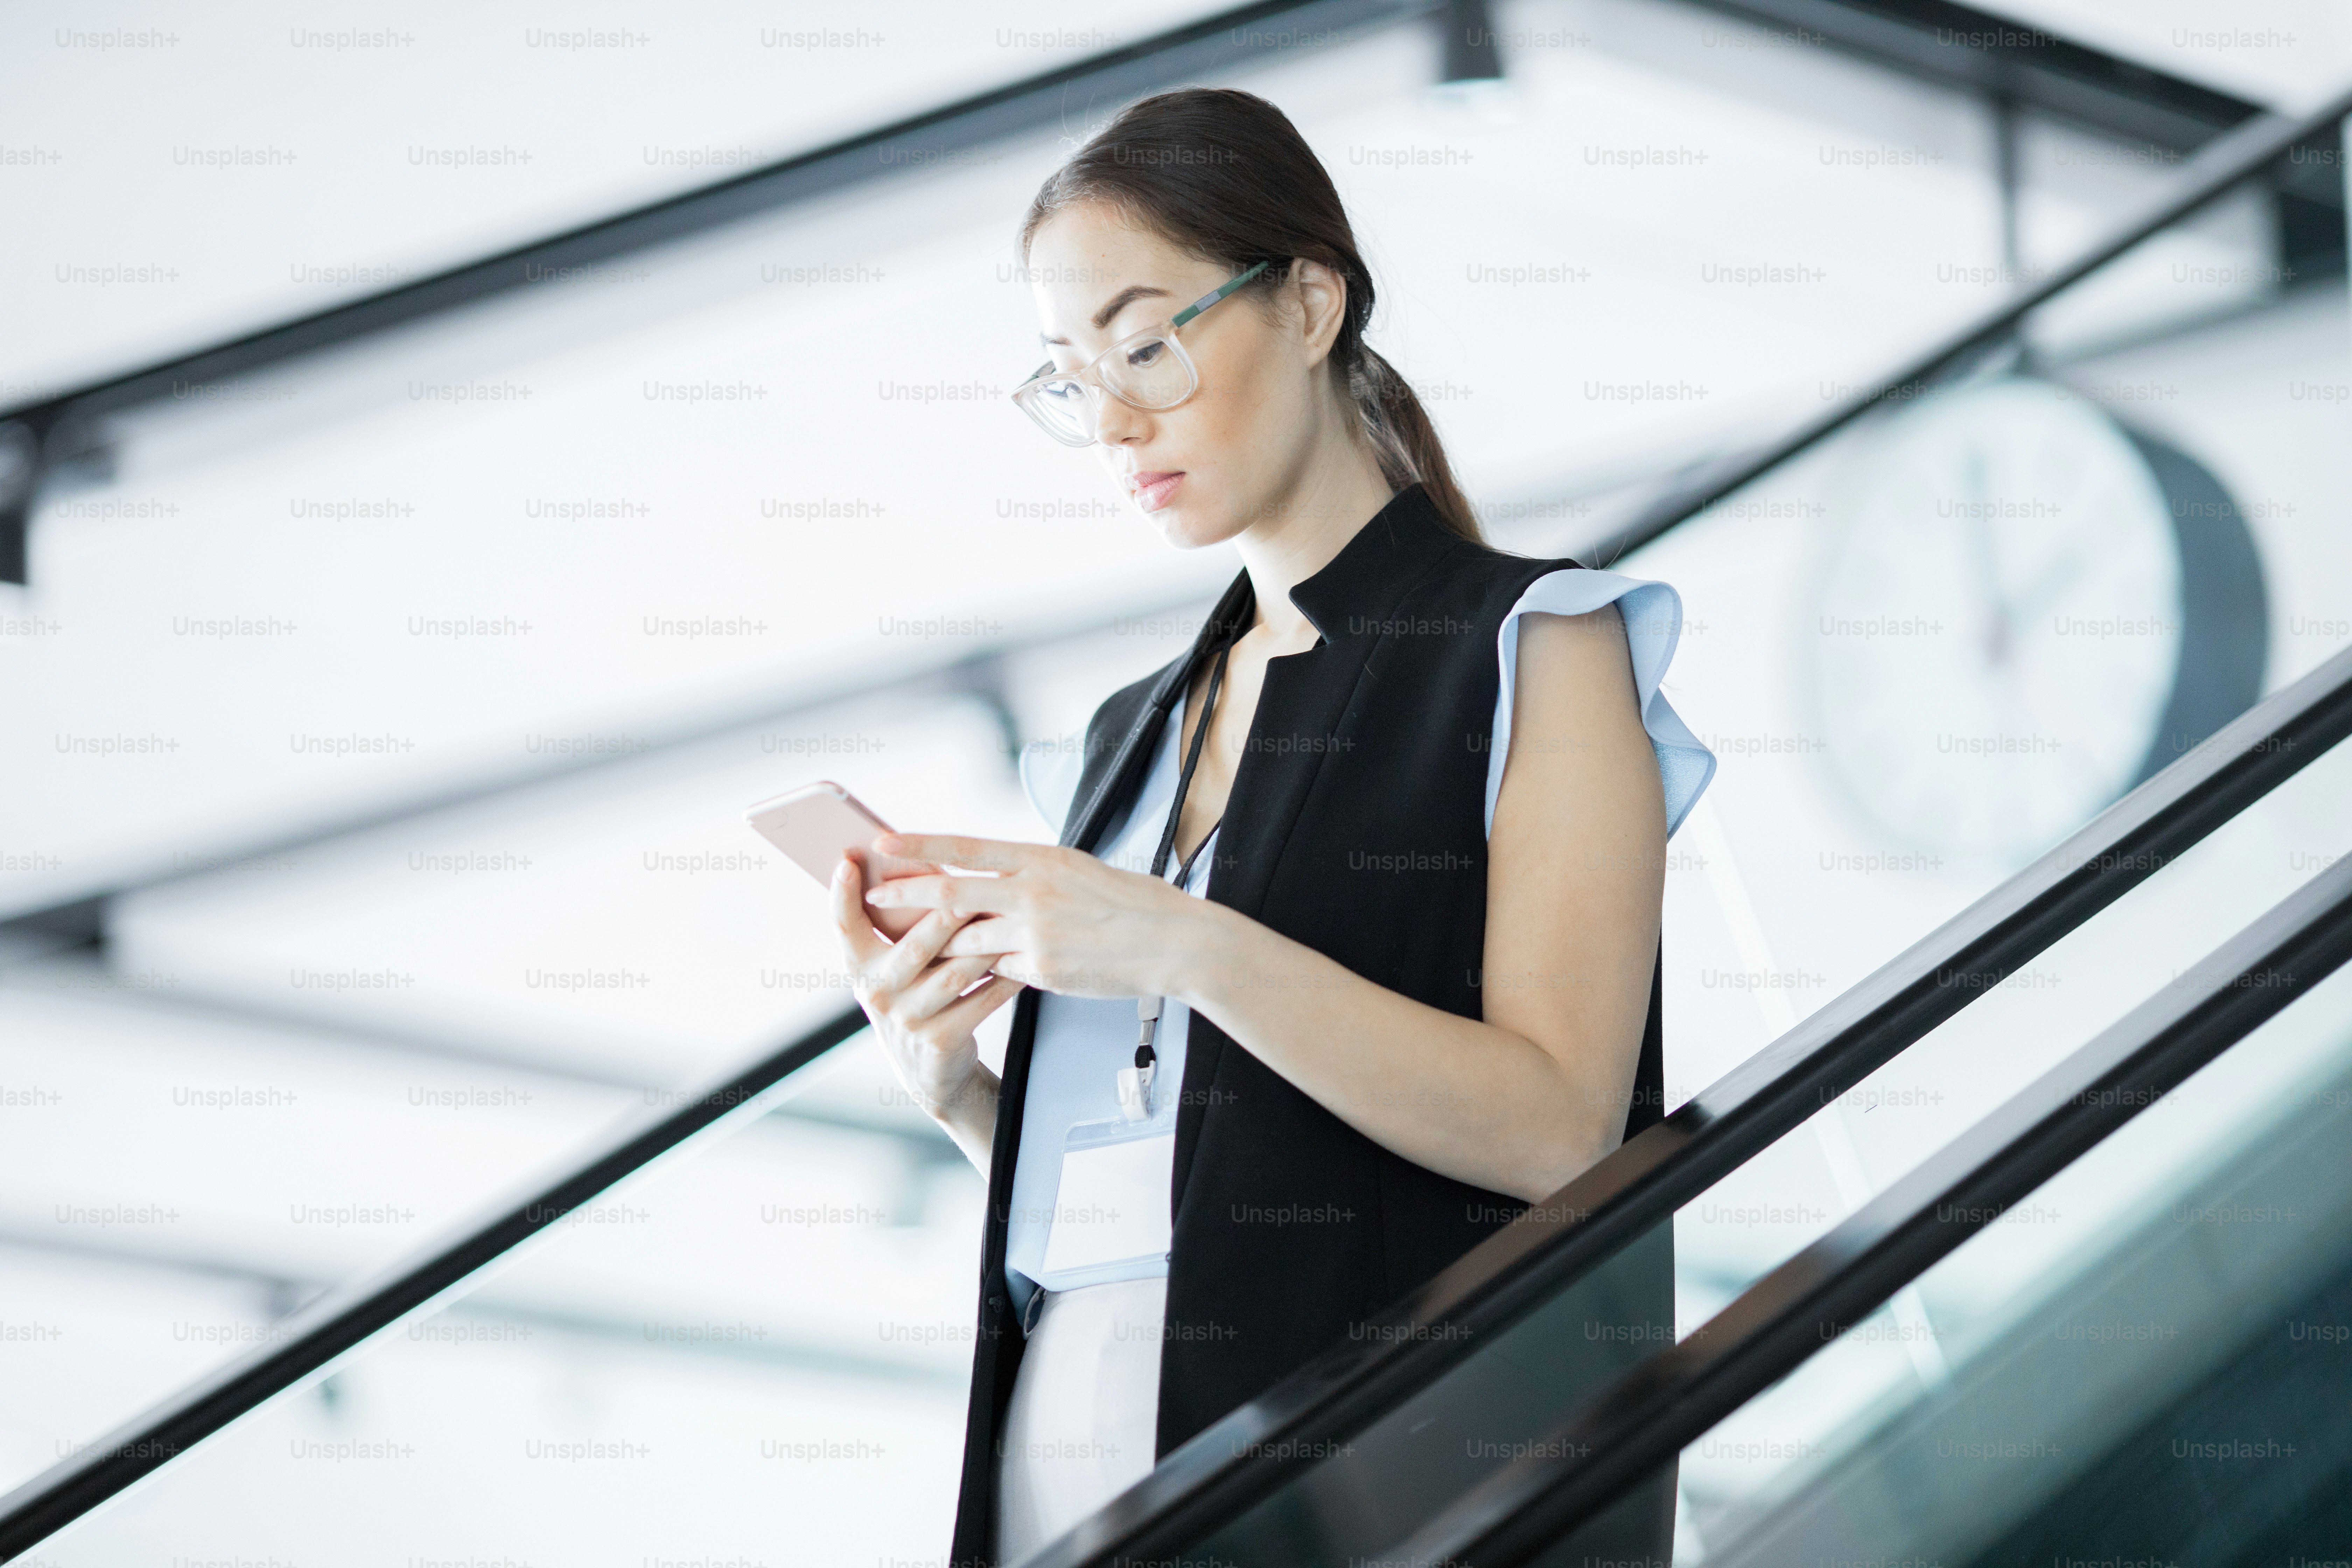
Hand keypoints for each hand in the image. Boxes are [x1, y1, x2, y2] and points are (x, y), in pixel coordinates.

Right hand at [829, 848, 1019, 1131]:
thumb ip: (899, 928)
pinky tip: (1024, 958)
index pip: (843, 925)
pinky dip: (1006, 976)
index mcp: (860, 967)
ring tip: (1012, 916)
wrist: (930, 1070)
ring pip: (956, 971)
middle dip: (947, 914)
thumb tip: (920, 864)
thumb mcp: (894, 967)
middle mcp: (877, 993)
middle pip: (916, 944)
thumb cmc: (915, 998)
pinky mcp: (942, 1039)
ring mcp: (908, 1019)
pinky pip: (982, 999)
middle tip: (973, 887)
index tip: (847, 859)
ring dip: (986, 943)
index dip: (842, 893)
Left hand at [860, 832, 1212, 999]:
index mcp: (1041, 857)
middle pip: (951, 892)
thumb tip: (999, 875)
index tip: (883, 840)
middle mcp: (1032, 890)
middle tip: (873, 894)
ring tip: (910, 945)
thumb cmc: (1132, 903)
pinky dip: (985, 970)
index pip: (966, 845)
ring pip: (966, 939)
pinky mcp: (1042, 968)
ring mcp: (1035, 932)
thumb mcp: (1080, 870)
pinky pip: (998, 970)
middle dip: (906, 894)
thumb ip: (1035, 873)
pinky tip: (977, 972)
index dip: (920, 844)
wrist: (1172, 941)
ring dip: (938, 943)